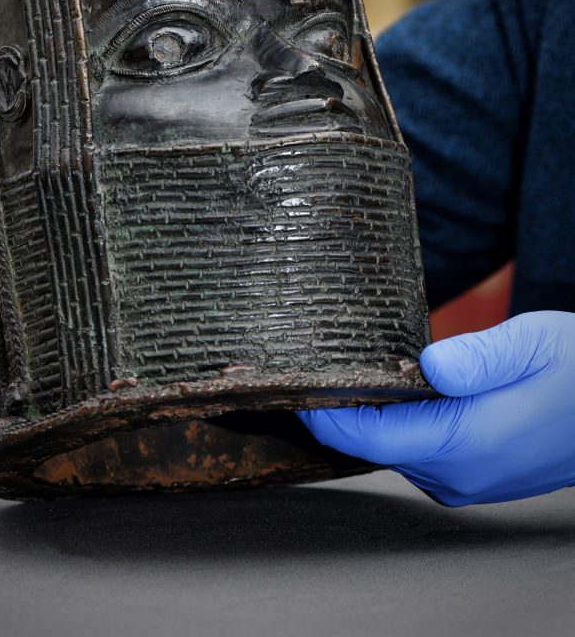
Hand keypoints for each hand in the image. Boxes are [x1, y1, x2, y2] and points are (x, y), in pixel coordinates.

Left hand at [298, 311, 574, 505]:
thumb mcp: (531, 344)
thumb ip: (475, 357)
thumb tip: (425, 366)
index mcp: (464, 444)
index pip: (366, 437)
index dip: (323, 411)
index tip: (294, 380)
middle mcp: (457, 475)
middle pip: (372, 444)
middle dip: (339, 407)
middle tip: (313, 361)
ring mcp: (466, 482)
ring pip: (393, 448)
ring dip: (369, 414)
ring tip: (349, 369)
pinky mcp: (474, 475)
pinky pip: (417, 451)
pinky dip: (396, 423)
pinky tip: (396, 388)